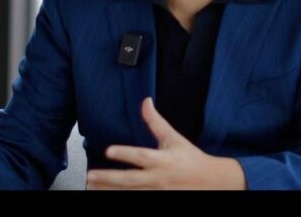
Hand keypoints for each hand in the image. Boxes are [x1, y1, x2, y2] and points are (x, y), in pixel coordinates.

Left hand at [86, 97, 245, 189]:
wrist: (210, 181)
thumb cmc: (189, 158)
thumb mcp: (173, 138)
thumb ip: (156, 122)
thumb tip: (146, 101)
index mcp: (162, 159)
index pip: (141, 156)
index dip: (125, 153)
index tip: (108, 150)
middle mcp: (158, 177)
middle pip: (130, 180)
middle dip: (109, 178)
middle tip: (90, 175)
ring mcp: (157, 192)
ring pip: (129, 193)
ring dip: (110, 190)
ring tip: (92, 187)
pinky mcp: (157, 200)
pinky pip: (136, 200)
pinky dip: (122, 197)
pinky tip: (108, 194)